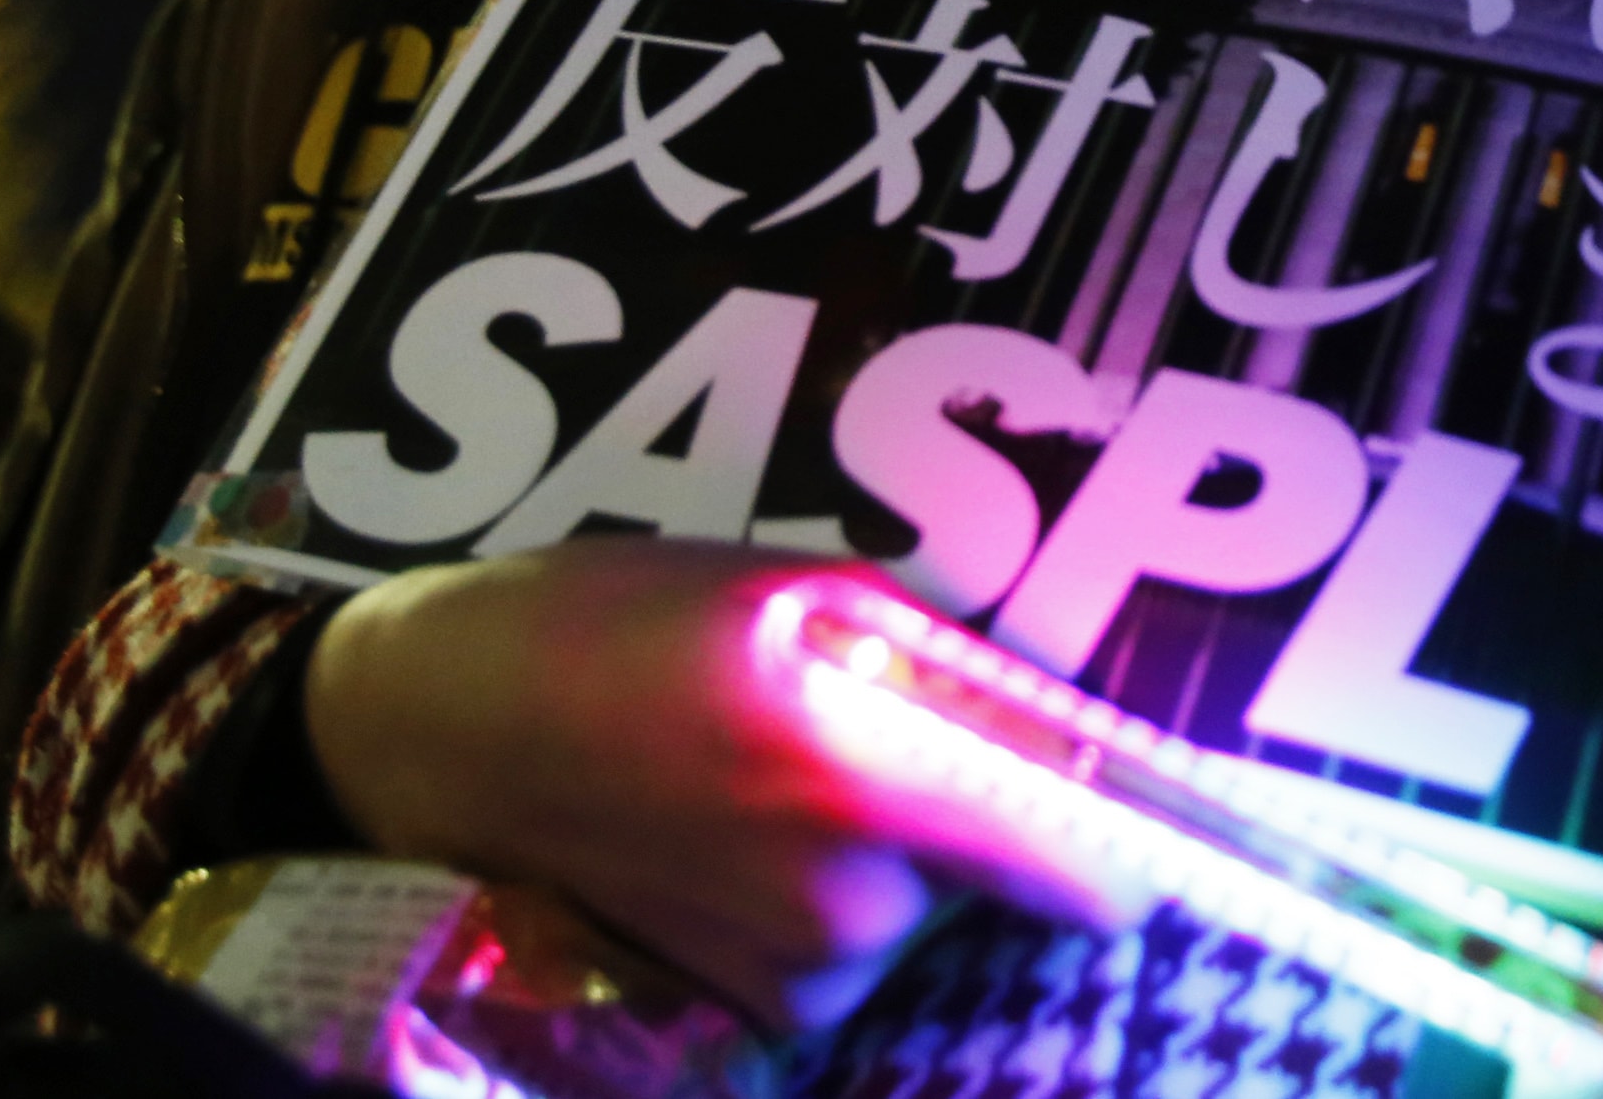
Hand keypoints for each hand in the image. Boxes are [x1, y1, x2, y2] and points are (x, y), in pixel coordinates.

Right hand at [305, 541, 1150, 1031]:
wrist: (440, 730)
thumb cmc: (622, 622)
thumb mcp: (798, 590)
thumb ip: (942, 662)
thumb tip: (1060, 721)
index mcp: (868, 772)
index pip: (1082, 864)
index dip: (1128, 847)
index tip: (1161, 833)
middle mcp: (845, 901)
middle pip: (993, 871)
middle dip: (952, 810)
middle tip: (854, 739)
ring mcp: (794, 972)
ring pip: (916, 913)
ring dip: (881, 856)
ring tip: (765, 778)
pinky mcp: (746, 1013)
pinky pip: (845, 954)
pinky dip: (816, 902)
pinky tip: (726, 836)